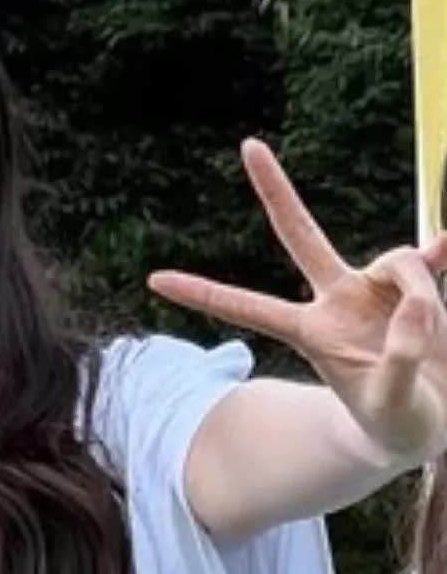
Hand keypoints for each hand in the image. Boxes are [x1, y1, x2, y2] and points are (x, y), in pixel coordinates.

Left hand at [148, 139, 446, 462]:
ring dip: (422, 292)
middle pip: (300, 234)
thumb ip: (400, 358)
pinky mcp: (415, 286)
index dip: (204, 293)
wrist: (431, 424)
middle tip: (248, 146)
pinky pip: (429, 260)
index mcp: (312, 333)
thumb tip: (414, 306)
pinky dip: (440, 257)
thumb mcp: (392, 406)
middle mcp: (337, 300)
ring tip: (432, 339)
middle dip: (276, 191)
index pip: (249, 307)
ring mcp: (374, 289)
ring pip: (399, 261)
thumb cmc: (397, 427)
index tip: (155, 280)